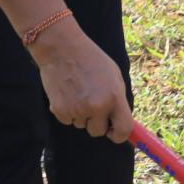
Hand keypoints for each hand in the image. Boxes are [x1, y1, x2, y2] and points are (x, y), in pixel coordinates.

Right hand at [28, 20, 132, 142]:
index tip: (114, 132)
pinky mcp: (60, 111)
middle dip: (97, 122)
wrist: (62, 49)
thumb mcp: (114, 76)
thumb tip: (120, 121)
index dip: (120, 135)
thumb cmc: (91, 59)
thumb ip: (118, 99)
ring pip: (82, 125)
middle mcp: (97, 106)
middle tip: (92, 104)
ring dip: (81, 115)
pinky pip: (68, 120)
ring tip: (78, 92)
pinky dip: (68, 111)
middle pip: (99, 132)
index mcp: (114, 97)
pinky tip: (67, 93)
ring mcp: (78, 110)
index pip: (124, 129)